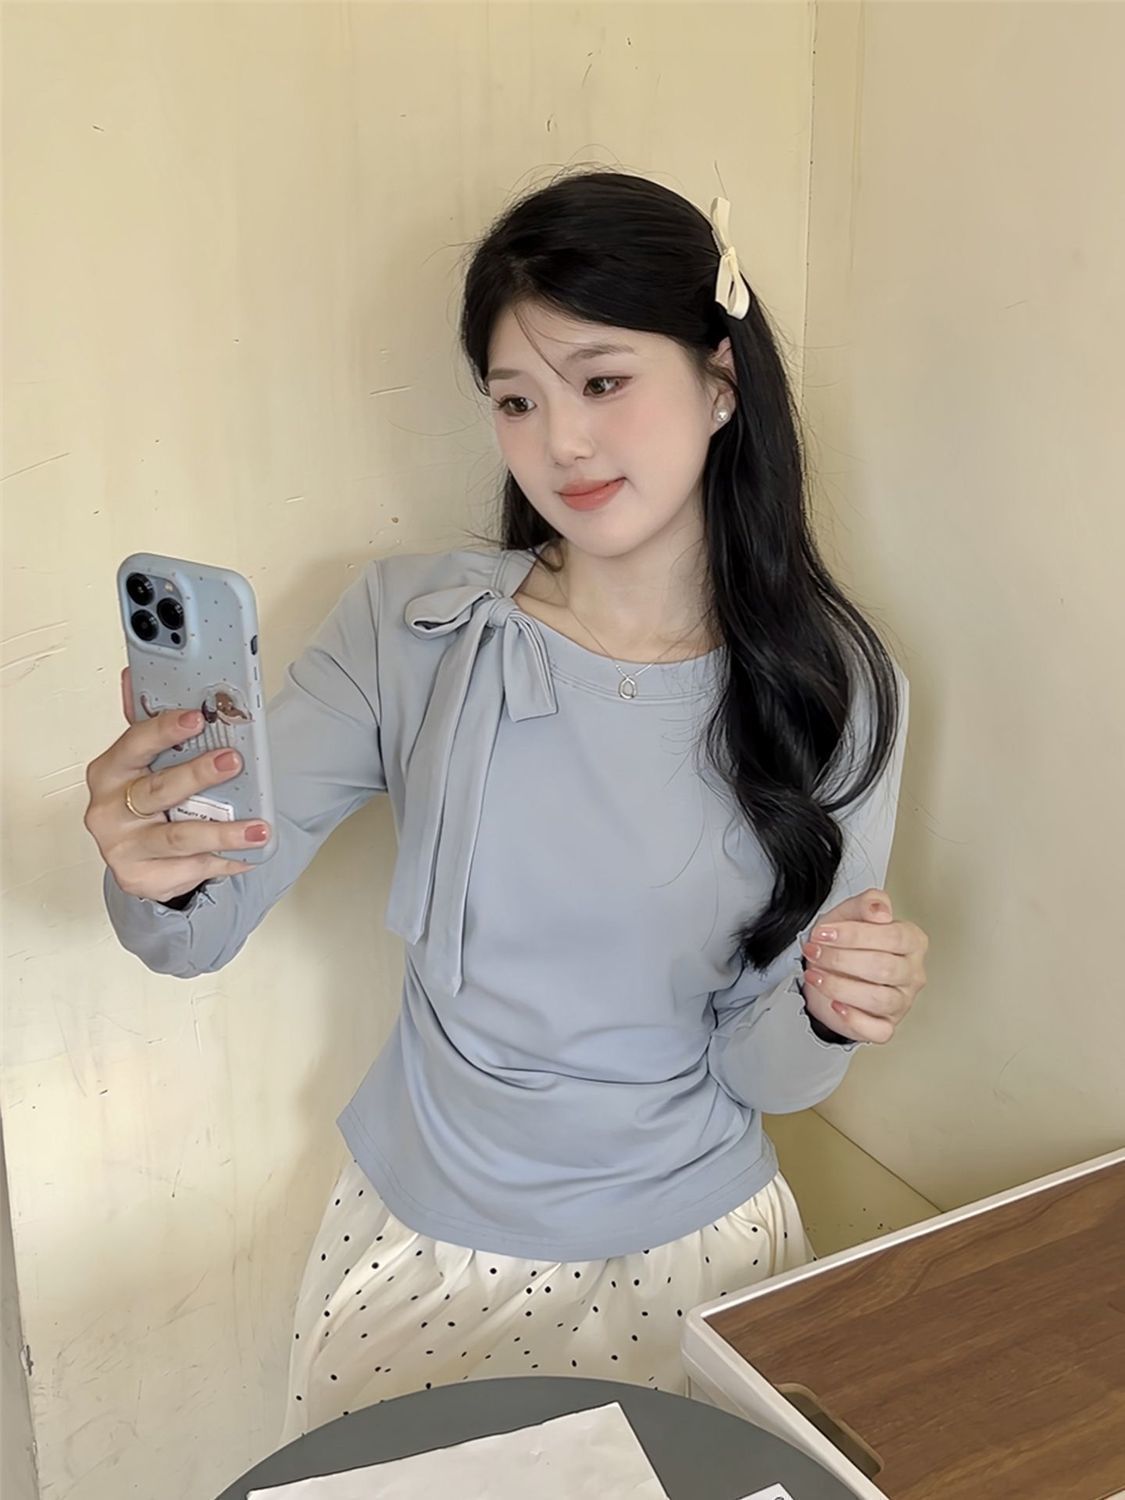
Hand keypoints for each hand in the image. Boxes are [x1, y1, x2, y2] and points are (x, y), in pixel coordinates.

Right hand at [83, 667, 270, 903]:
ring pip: (178, 837)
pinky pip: (193, 868)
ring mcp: (124, 847)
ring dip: (223, 832)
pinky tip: (251, 852)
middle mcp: (109, 810)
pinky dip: (227, 860)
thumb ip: (147, 725)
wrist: (138, 860)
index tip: (196, 718)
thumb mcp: (143, 764)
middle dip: (198, 775)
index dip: (164, 730)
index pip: (134, 744)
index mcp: (110, 771)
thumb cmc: (143, 802)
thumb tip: (135, 674)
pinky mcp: (141, 877)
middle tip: (233, 762)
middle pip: (158, 790)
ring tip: (259, 827)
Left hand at [800, 888, 927, 1044]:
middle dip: (841, 959)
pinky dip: (854, 1019)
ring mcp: (902, 1001)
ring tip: (816, 975)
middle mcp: (912, 972)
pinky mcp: (886, 1025)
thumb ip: (867, 903)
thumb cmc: (846, 940)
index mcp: (912, 941)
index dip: (854, 935)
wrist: (830, 967)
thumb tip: (881, 910)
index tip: (823, 933)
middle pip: (884, 968)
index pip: (893, 936)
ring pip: (880, 999)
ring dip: (839, 986)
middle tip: (814, 952)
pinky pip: (878, 1030)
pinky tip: (835, 1005)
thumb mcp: (850, 913)